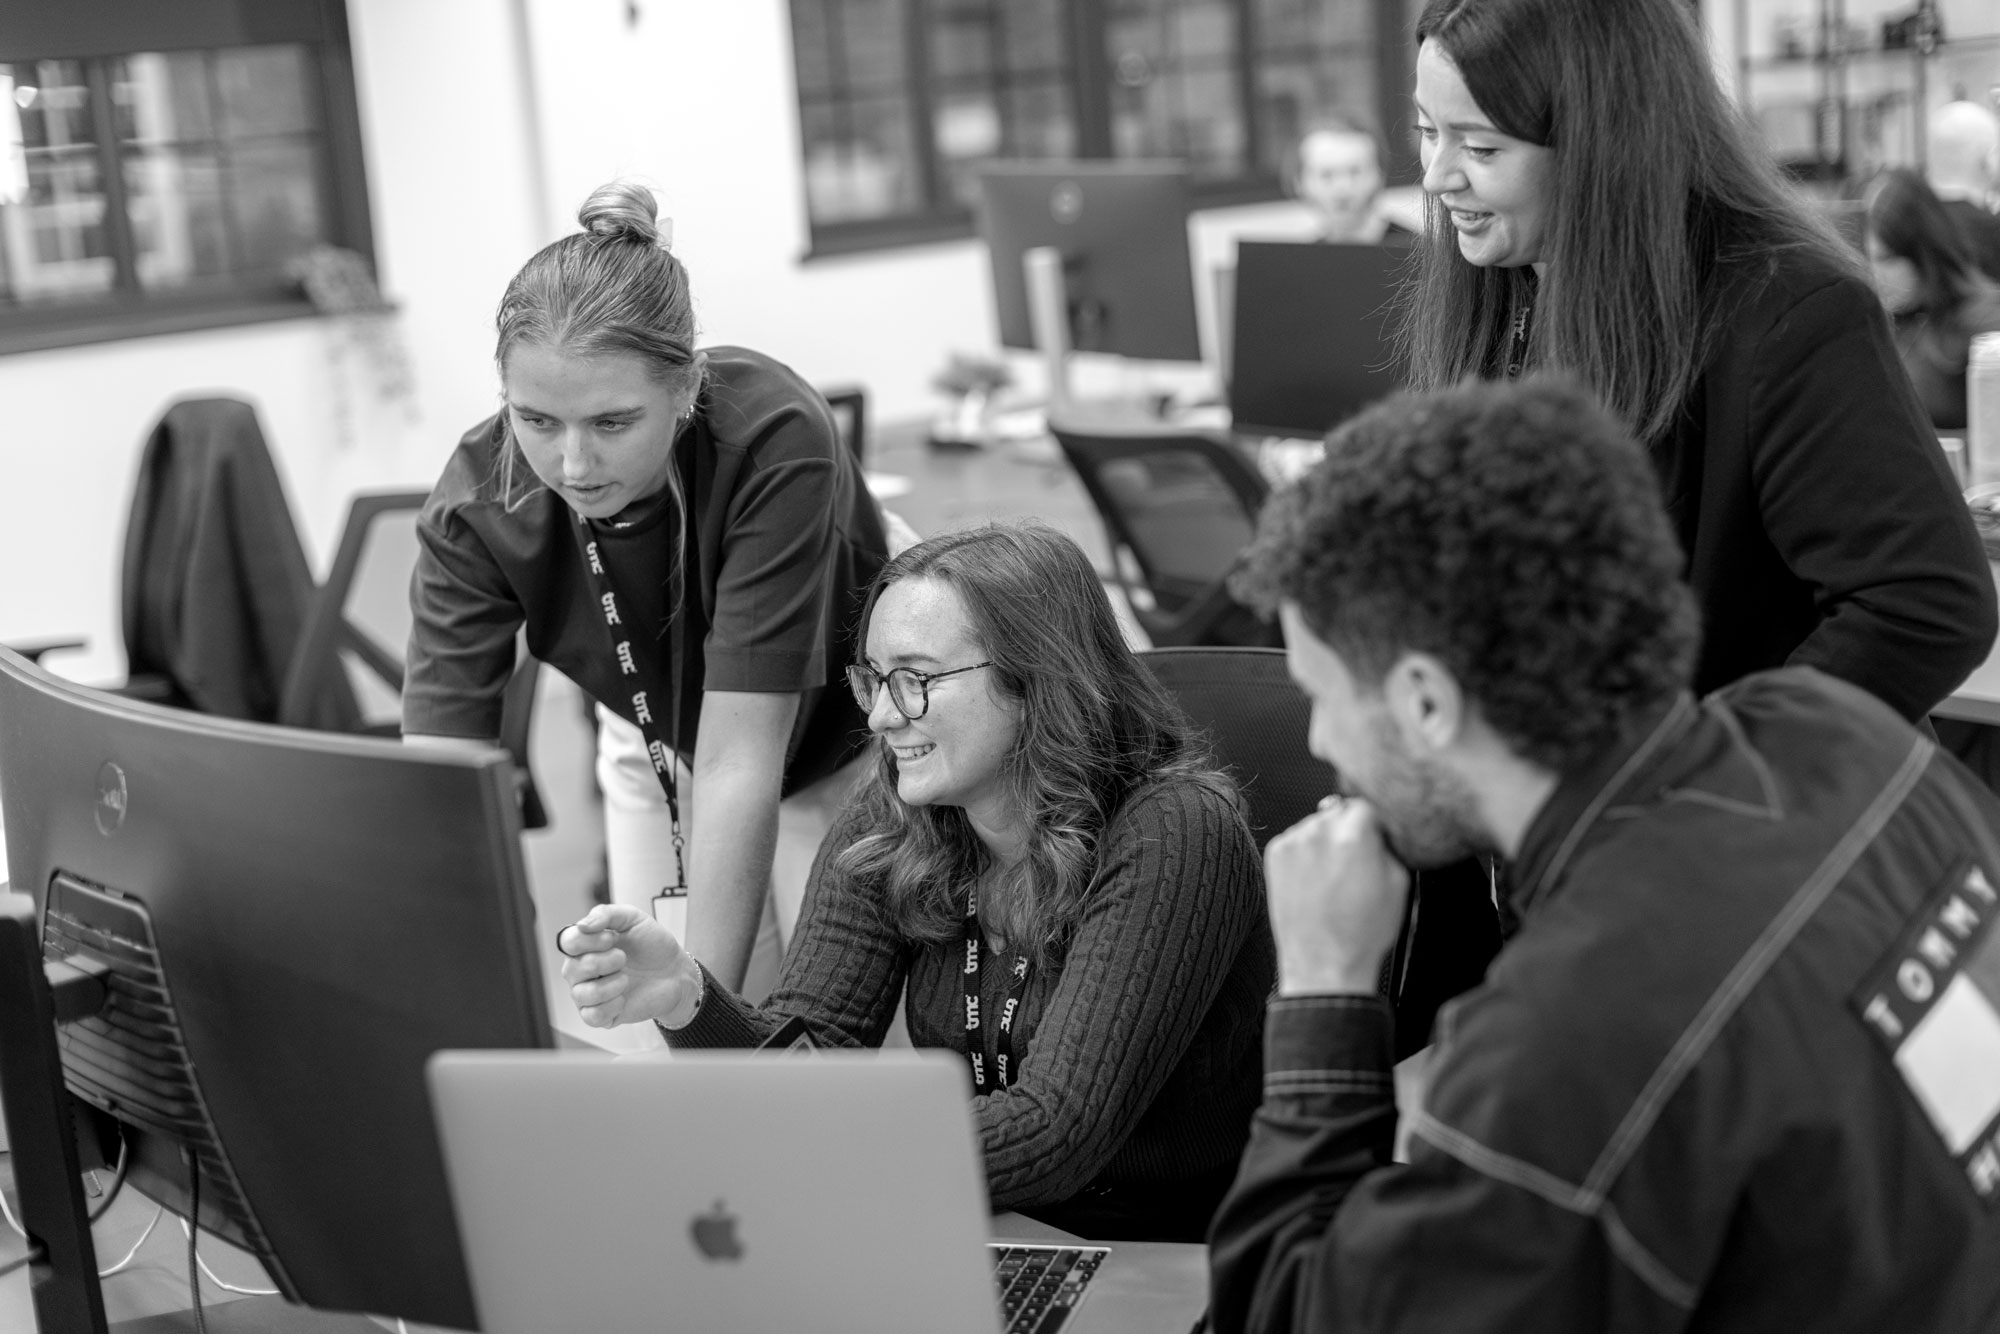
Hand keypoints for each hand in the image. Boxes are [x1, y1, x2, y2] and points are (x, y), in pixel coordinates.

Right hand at [557, 903, 704, 1028]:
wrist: (675, 971)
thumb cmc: (651, 944)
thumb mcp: (633, 918)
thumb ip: (606, 914)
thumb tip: (581, 925)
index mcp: (584, 946)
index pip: (567, 942)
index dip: (589, 941)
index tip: (612, 939)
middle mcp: (580, 971)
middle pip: (572, 969)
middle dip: (605, 962)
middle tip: (623, 958)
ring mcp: (588, 994)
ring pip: (581, 995)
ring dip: (611, 985)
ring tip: (626, 979)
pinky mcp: (600, 1016)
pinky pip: (592, 1016)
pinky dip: (612, 1005)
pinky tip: (624, 997)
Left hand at [1264, 795, 1410, 995]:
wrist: (1323, 962)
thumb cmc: (1362, 931)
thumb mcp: (1398, 883)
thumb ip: (1388, 843)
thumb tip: (1378, 827)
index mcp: (1354, 834)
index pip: (1367, 805)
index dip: (1374, 825)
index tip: (1375, 840)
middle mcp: (1320, 832)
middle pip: (1339, 811)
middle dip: (1348, 830)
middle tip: (1353, 863)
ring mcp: (1294, 841)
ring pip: (1316, 824)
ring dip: (1325, 840)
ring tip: (1332, 879)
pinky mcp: (1275, 854)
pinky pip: (1296, 840)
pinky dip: (1305, 853)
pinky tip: (1314, 882)